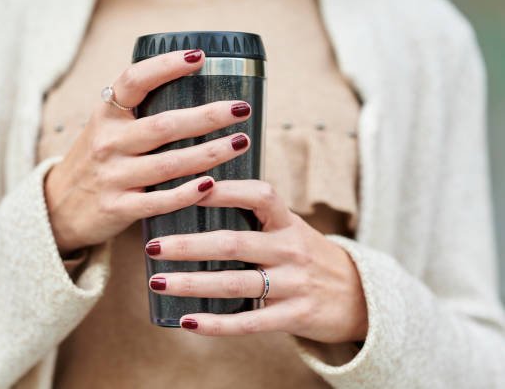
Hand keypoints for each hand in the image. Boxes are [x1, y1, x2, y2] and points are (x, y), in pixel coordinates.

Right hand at [44, 49, 252, 253]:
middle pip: (164, 125)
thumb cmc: (95, 161)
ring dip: (209, 153)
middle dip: (208, 116)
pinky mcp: (118, 208)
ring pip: (168, 163)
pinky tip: (211, 184)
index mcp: (106, 115)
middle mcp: (107, 142)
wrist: (58, 207)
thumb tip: (192, 88)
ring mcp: (112, 176)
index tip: (199, 58)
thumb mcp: (105, 129)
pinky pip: (158, 201)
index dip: (166, 66)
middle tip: (241, 109)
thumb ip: (137, 112)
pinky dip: (186, 193)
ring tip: (241, 142)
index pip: (134, 81)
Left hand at [146, 180, 367, 343]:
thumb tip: (198, 204)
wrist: (359, 295)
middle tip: (153, 246)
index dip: (224, 191)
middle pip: (233, 244)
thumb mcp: (291, 229)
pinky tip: (187, 322)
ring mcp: (294, 284)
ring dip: (192, 284)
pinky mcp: (294, 316)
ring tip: (158, 282)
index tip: (188, 188)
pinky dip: (216, 324)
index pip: (259, 196)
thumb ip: (256, 220)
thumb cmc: (309, 256)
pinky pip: (249, 322)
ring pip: (235, 283)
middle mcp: (291, 250)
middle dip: (189, 245)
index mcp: (288, 222)